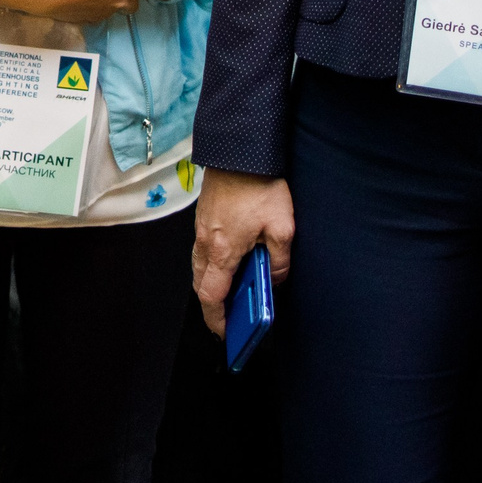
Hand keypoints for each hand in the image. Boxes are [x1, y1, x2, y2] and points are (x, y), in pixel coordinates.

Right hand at [191, 170, 293, 335]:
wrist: (240, 149)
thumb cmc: (260, 186)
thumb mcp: (282, 228)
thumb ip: (279, 261)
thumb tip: (275, 278)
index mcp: (223, 250)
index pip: (212, 296)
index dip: (218, 319)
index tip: (226, 333)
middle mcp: (206, 242)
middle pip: (201, 283)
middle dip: (213, 304)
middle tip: (230, 318)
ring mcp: (201, 228)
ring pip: (199, 266)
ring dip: (211, 283)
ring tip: (232, 293)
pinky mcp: (204, 216)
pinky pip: (201, 249)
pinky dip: (212, 264)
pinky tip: (230, 262)